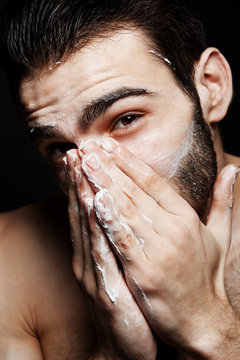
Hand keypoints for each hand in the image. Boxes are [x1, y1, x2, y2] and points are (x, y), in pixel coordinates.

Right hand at [65, 150, 156, 359]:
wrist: (128, 343)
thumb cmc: (130, 300)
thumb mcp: (123, 265)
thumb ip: (119, 238)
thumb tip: (122, 211)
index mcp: (96, 251)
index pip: (90, 210)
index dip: (87, 182)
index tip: (89, 155)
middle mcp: (90, 258)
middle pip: (84, 213)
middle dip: (82, 180)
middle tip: (80, 151)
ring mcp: (95, 274)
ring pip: (88, 228)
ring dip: (84, 196)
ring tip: (83, 168)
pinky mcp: (105, 290)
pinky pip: (101, 253)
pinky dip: (96, 228)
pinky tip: (95, 207)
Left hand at [78, 138, 239, 358]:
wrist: (202, 320)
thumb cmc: (205, 275)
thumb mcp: (219, 235)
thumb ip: (222, 201)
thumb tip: (233, 169)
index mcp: (186, 218)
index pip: (154, 182)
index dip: (129, 161)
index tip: (109, 145)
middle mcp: (173, 229)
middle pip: (135, 191)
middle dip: (109, 167)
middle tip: (89, 147)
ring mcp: (159, 250)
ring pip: (126, 210)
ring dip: (103, 185)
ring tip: (85, 164)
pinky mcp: (144, 272)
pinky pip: (122, 239)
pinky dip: (107, 219)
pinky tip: (93, 199)